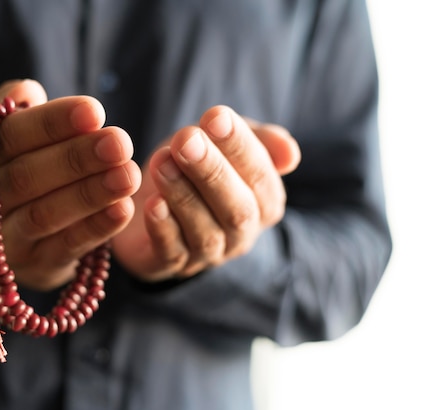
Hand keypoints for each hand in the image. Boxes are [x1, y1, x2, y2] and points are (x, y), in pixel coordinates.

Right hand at [0, 80, 140, 289]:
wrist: (21, 230)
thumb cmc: (27, 165)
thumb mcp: (18, 134)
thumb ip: (19, 109)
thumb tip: (22, 92)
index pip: (9, 136)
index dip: (51, 123)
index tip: (94, 111)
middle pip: (25, 177)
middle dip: (75, 158)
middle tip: (119, 143)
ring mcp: (5, 240)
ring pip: (43, 215)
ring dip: (89, 194)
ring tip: (129, 174)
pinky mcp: (35, 267)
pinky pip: (65, 248)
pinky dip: (95, 229)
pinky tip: (123, 209)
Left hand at [112, 105, 300, 281]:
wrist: (148, 201)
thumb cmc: (193, 166)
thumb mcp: (222, 142)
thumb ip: (256, 140)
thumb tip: (291, 154)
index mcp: (264, 202)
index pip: (261, 176)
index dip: (239, 146)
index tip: (214, 116)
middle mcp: (241, 233)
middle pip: (237, 209)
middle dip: (211, 171)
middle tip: (185, 140)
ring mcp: (208, 254)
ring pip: (205, 232)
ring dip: (183, 195)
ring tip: (162, 163)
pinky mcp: (171, 264)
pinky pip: (172, 253)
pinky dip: (164, 228)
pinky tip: (152, 204)